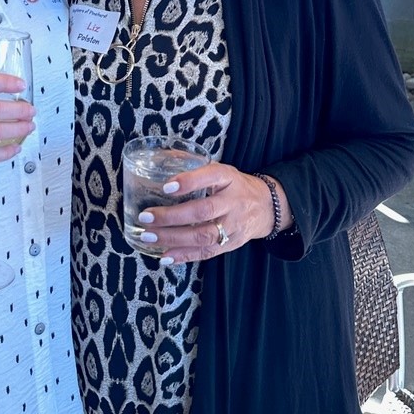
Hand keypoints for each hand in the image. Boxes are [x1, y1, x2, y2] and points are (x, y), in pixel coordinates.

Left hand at [136, 164, 287, 264]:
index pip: (210, 176)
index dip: (188, 182)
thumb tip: (164, 157)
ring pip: (202, 235)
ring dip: (173, 238)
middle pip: (202, 211)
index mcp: (228, 178)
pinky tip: (165, 256)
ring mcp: (233, 226)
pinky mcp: (231, 244)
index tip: (166, 187)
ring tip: (148, 237)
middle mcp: (232, 202)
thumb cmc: (236, 186)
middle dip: (171, 216)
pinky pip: (206, 253)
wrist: (267, 207)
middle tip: (146, 217)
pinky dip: (184, 256)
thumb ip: (195, 167)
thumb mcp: (222, 170)